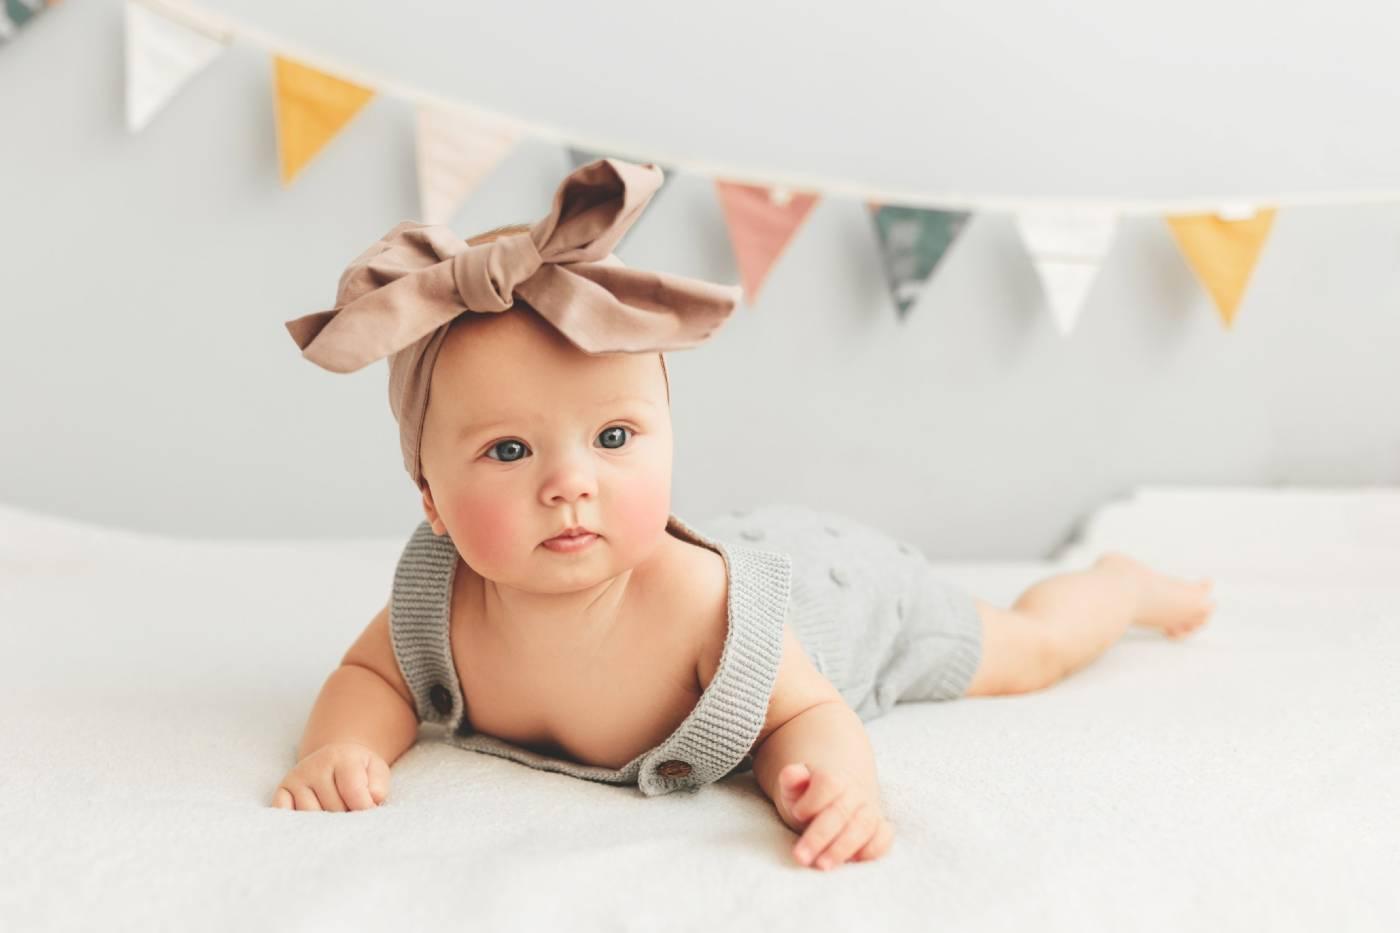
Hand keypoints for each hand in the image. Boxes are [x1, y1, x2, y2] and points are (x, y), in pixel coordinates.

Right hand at [270, 741, 389, 811]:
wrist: (335, 760)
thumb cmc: (360, 771)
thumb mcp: (376, 772)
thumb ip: (378, 787)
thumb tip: (370, 802)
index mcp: (342, 757)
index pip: (353, 792)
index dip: (365, 808)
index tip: (370, 813)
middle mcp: (315, 765)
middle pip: (332, 808)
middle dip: (345, 817)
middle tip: (350, 813)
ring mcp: (296, 777)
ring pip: (310, 815)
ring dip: (324, 824)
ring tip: (334, 816)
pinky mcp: (282, 790)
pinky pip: (285, 814)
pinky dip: (297, 823)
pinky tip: (310, 822)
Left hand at [777, 762, 893, 868]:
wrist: (831, 803)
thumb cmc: (807, 799)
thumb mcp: (794, 789)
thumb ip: (791, 779)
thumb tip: (791, 774)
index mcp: (833, 779)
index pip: (829, 784)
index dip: (812, 801)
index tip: (797, 814)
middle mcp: (855, 794)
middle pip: (841, 812)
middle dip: (819, 836)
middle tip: (801, 857)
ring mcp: (870, 811)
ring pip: (863, 826)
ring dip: (842, 848)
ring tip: (822, 865)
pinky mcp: (880, 829)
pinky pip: (884, 837)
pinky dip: (872, 850)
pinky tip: (852, 862)